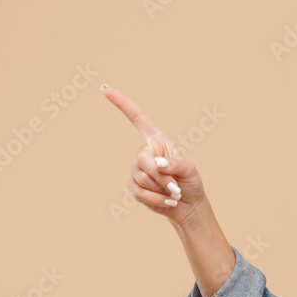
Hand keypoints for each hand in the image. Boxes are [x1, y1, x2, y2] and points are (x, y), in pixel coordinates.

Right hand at [101, 84, 208, 227]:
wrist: (188, 206)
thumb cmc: (190, 183)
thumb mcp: (190, 170)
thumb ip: (176, 164)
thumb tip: (157, 164)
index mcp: (158, 142)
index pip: (138, 119)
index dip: (123, 105)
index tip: (107, 90)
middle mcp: (145, 153)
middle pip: (141, 158)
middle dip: (159, 175)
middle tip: (175, 186)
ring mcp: (137, 170)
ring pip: (141, 177)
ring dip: (160, 188)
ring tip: (173, 193)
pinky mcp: (134, 186)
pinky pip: (139, 192)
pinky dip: (155, 199)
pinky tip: (167, 201)